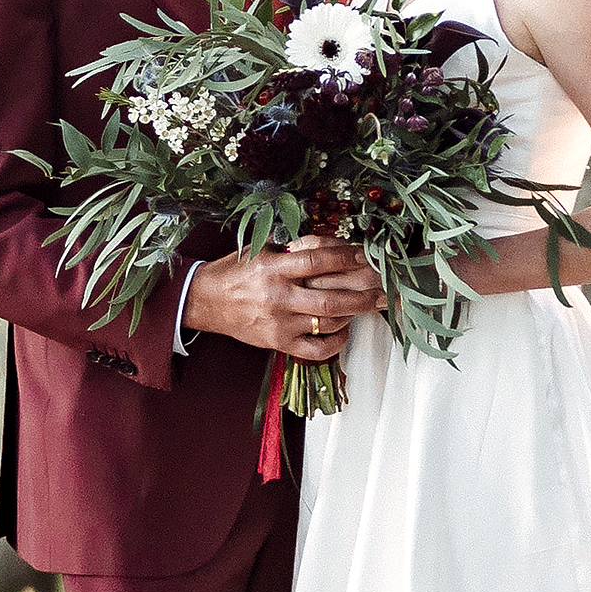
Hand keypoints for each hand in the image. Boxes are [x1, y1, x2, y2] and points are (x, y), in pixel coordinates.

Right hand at [186, 237, 384, 359]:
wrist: (206, 301)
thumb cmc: (235, 271)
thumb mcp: (259, 250)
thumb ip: (291, 248)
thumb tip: (330, 241)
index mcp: (273, 269)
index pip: (316, 260)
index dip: (345, 256)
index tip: (365, 254)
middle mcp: (278, 297)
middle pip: (330, 298)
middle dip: (363, 295)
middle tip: (384, 291)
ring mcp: (279, 323)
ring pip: (327, 322)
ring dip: (352, 314)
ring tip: (368, 305)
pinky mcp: (278, 343)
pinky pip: (315, 349)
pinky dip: (335, 342)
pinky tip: (343, 330)